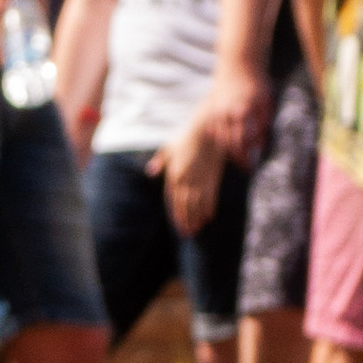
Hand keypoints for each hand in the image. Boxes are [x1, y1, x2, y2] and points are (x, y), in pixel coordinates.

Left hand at [153, 124, 226, 238]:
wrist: (206, 128)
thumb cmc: (186, 136)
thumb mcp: (169, 147)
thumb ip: (160, 161)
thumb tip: (150, 172)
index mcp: (174, 174)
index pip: (173, 200)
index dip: (176, 214)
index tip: (178, 226)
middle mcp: (186, 179)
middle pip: (185, 205)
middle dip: (186, 220)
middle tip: (188, 234)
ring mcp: (200, 178)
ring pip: (198, 203)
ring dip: (197, 217)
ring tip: (197, 229)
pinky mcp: (213, 176)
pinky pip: (211, 195)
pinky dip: (210, 207)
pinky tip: (209, 217)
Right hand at [203, 57, 273, 162]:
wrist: (238, 64)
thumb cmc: (256, 83)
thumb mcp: (265, 102)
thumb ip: (262, 124)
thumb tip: (260, 146)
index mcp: (243, 111)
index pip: (243, 142)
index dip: (246, 158)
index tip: (250, 168)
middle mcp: (227, 112)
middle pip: (230, 144)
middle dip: (238, 158)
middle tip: (245, 166)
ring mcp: (216, 111)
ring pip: (220, 139)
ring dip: (229, 149)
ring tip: (239, 154)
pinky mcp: (210, 110)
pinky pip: (213, 131)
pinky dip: (220, 138)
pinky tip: (229, 140)